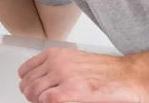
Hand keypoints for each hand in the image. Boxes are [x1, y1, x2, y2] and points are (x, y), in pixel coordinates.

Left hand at [18, 47, 145, 101]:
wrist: (126, 75)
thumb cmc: (105, 70)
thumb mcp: (73, 60)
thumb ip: (55, 66)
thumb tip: (41, 80)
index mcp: (54, 54)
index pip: (26, 70)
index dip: (27, 82)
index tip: (31, 88)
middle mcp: (55, 63)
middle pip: (28, 83)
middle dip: (31, 94)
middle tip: (38, 100)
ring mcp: (62, 76)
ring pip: (33, 92)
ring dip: (37, 100)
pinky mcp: (70, 91)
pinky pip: (46, 100)